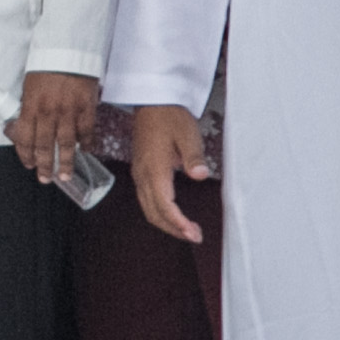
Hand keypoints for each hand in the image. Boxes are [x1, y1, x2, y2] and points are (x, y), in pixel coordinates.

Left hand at [6, 71, 98, 184]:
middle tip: (45, 178)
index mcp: (30, 106)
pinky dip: (87, 143)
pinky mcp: (87, 107)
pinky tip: (87, 151)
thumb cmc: (45, 68)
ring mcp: (69, 111)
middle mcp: (48, 112)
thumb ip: (28, 108)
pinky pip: (87, 130)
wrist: (67, 51)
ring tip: (65, 175)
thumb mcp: (28, 87)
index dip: (26, 154)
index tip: (29, 164)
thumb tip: (23, 127)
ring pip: (67, 143)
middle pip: (45, 145)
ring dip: (66, 161)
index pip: (26, 137)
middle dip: (44, 165)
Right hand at [130, 103, 211, 242]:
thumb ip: (193, 157)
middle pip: (153, 213)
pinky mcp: (141, 171)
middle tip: (195, 236)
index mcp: (154, 168)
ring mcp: (139, 174)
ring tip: (187, 229)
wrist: (152, 102)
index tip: (193, 233)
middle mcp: (142, 175)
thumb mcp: (187, 134)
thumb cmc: (170, 116)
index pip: (164, 205)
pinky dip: (160, 212)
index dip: (178, 223)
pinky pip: (146, 199)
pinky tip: (174, 214)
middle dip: (172, 229)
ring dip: (166, 223)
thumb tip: (200, 175)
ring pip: (148, 208)